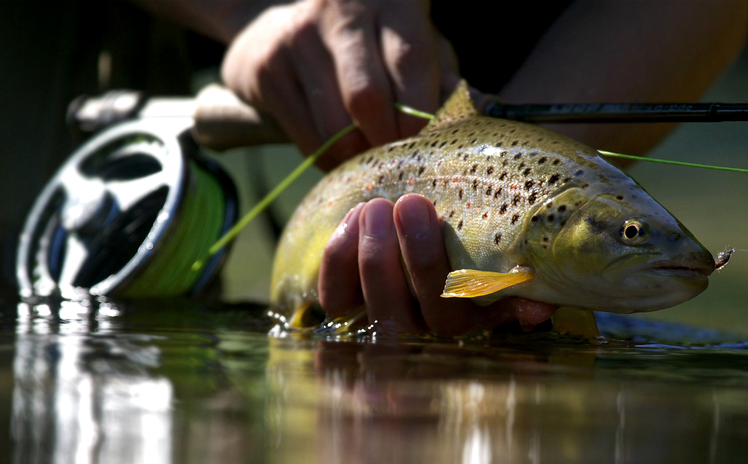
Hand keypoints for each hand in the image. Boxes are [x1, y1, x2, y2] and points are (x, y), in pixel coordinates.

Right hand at [221, 0, 457, 169]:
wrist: (278, 28)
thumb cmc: (365, 44)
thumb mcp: (410, 45)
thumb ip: (441, 78)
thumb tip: (481, 111)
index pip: (412, 63)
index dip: (422, 116)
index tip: (429, 148)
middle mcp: (340, 10)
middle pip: (369, 98)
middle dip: (388, 144)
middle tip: (398, 164)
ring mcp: (298, 37)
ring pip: (334, 126)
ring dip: (358, 159)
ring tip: (370, 163)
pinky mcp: (266, 69)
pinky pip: (307, 138)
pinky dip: (330, 160)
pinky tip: (339, 154)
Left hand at [318, 194, 557, 334]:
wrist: (399, 206)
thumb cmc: (453, 213)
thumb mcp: (484, 232)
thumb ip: (510, 267)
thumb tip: (537, 309)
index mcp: (475, 308)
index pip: (486, 315)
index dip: (500, 304)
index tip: (521, 295)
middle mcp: (431, 326)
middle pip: (430, 315)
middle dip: (420, 259)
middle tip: (414, 205)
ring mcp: (386, 318)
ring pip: (381, 311)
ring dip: (377, 257)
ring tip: (377, 207)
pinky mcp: (344, 305)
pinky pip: (337, 299)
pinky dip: (339, 260)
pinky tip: (353, 219)